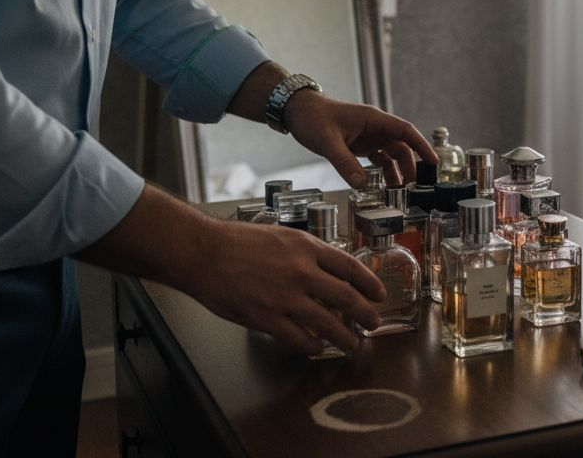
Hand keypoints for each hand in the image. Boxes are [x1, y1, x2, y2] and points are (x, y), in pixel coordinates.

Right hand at [78, 183, 387, 355]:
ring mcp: (285, 297)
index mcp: (306, 247)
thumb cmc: (237, 241)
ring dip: (345, 337)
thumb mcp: (282, 235)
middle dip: (366, 314)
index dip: (370, 283)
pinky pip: (298, 338)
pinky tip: (317, 348)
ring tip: (353, 343)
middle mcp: (301, 271)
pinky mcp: (267, 318)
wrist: (204, 251)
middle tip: (373, 322)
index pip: (351, 267)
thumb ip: (307, 251)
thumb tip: (329, 267)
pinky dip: (312, 346)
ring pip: (328, 323)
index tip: (379, 294)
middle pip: (347, 298)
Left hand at [283, 89, 438, 187]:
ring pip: (391, 154)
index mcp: (373, 120)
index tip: (434, 162)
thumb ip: (344, 163)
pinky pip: (378, 158)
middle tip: (412, 188)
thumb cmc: (313, 117)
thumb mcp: (328, 141)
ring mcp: (368, 135)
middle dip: (410, 166)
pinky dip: (383, 171)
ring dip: (397, 171)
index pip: (406, 132)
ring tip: (399, 192)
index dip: (422, 146)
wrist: (297, 110)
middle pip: (402, 147)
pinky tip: (383, 185)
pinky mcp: (359, 144)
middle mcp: (375, 127)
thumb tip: (361, 184)